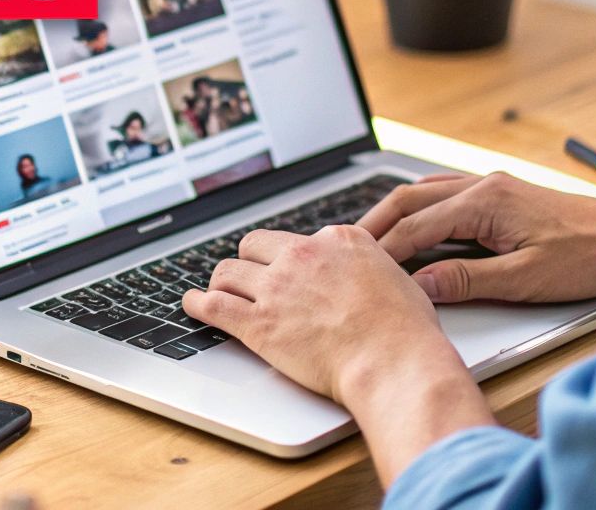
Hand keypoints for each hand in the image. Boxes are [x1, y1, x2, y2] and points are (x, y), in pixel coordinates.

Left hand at [182, 226, 493, 483]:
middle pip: (254, 245)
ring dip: (223, 283)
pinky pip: (213, 306)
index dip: (290, 257)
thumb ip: (369, 266)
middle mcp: (302, 255)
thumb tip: (362, 272)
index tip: (285, 268)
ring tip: (219, 292)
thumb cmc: (404, 329)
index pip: (298, 238)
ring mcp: (276, 288)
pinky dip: (197, 305)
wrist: (392, 359)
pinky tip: (191, 305)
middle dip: (249, 262)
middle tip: (248, 278)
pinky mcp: (258, 324)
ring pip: (228, 271)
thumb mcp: (396, 275)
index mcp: (338, 240)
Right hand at [358, 172, 595, 303]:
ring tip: (369, 236)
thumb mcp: (525, 278)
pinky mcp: (502, 193)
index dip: (385, 249)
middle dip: (375, 222)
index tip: (358, 268)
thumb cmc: (586, 257)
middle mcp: (484, 185)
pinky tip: (413, 221)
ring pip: (426, 190)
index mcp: (486, 202)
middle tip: (345, 247)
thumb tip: (421, 284)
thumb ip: (468, 279)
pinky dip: (420, 206)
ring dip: (394, 211)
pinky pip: (446, 192)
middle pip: (411, 198)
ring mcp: (492, 185)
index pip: (418, 225)